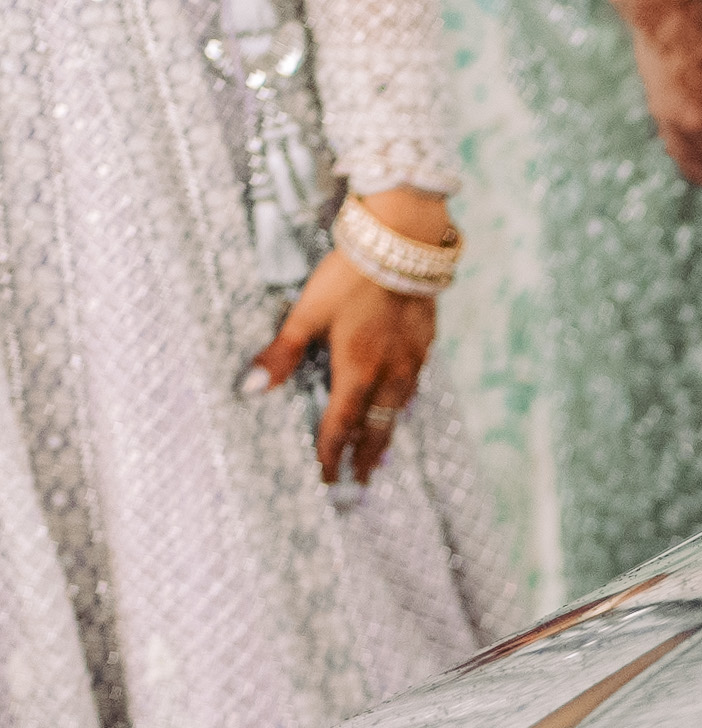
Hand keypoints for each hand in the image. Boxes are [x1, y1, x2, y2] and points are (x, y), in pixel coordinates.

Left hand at [250, 188, 446, 484]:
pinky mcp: (425, 343)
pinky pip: (413, 386)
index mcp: (357, 369)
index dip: (330, 452)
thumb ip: (281, 354)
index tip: (324, 476)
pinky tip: (401, 404)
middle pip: (376, 426)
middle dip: (365, 456)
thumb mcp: (307, 312)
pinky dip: (402, 405)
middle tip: (360, 482)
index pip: (341, 423)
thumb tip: (250, 389)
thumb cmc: (350, 276)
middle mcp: (389, 372)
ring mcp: (411, 360)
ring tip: (380, 454)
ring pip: (398, 410)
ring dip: (386, 435)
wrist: (404, 245)